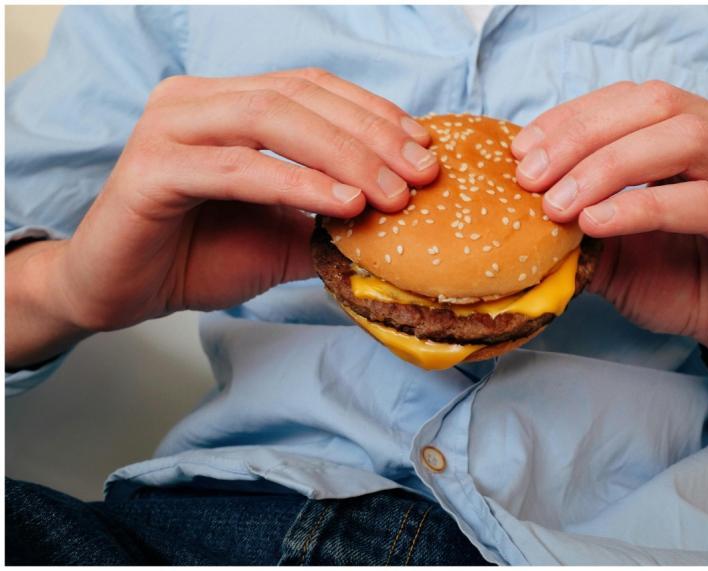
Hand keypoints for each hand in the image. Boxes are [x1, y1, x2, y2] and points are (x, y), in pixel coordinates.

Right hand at [6, 68, 438, 366]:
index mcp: (227, 102)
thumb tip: (402, 216)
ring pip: (272, 120)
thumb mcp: (284, 233)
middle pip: (300, 97)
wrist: (123, 293)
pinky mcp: (152, 168)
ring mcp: (170, 127)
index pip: (313, 89)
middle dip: (371, 135)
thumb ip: (331, 215)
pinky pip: (240, 169)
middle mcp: (197, 100)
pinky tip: (344, 205)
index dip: (374, 113)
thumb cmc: (199, 256)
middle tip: (422, 174)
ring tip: (393, 195)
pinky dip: (299, 184)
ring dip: (344, 156)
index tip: (426, 150)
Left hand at [511, 80, 707, 377]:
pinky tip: (597, 223)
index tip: (520, 151)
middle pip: (658, 104)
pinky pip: (705, 203)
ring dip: (610, 167)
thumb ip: (577, 216)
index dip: (572, 118)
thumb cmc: (678, 281)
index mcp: (697, 133)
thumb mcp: (612, 246)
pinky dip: (643, 207)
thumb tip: (514, 199)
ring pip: (687, 140)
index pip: (631, 99)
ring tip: (559, 205)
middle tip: (531, 178)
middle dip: (583, 136)